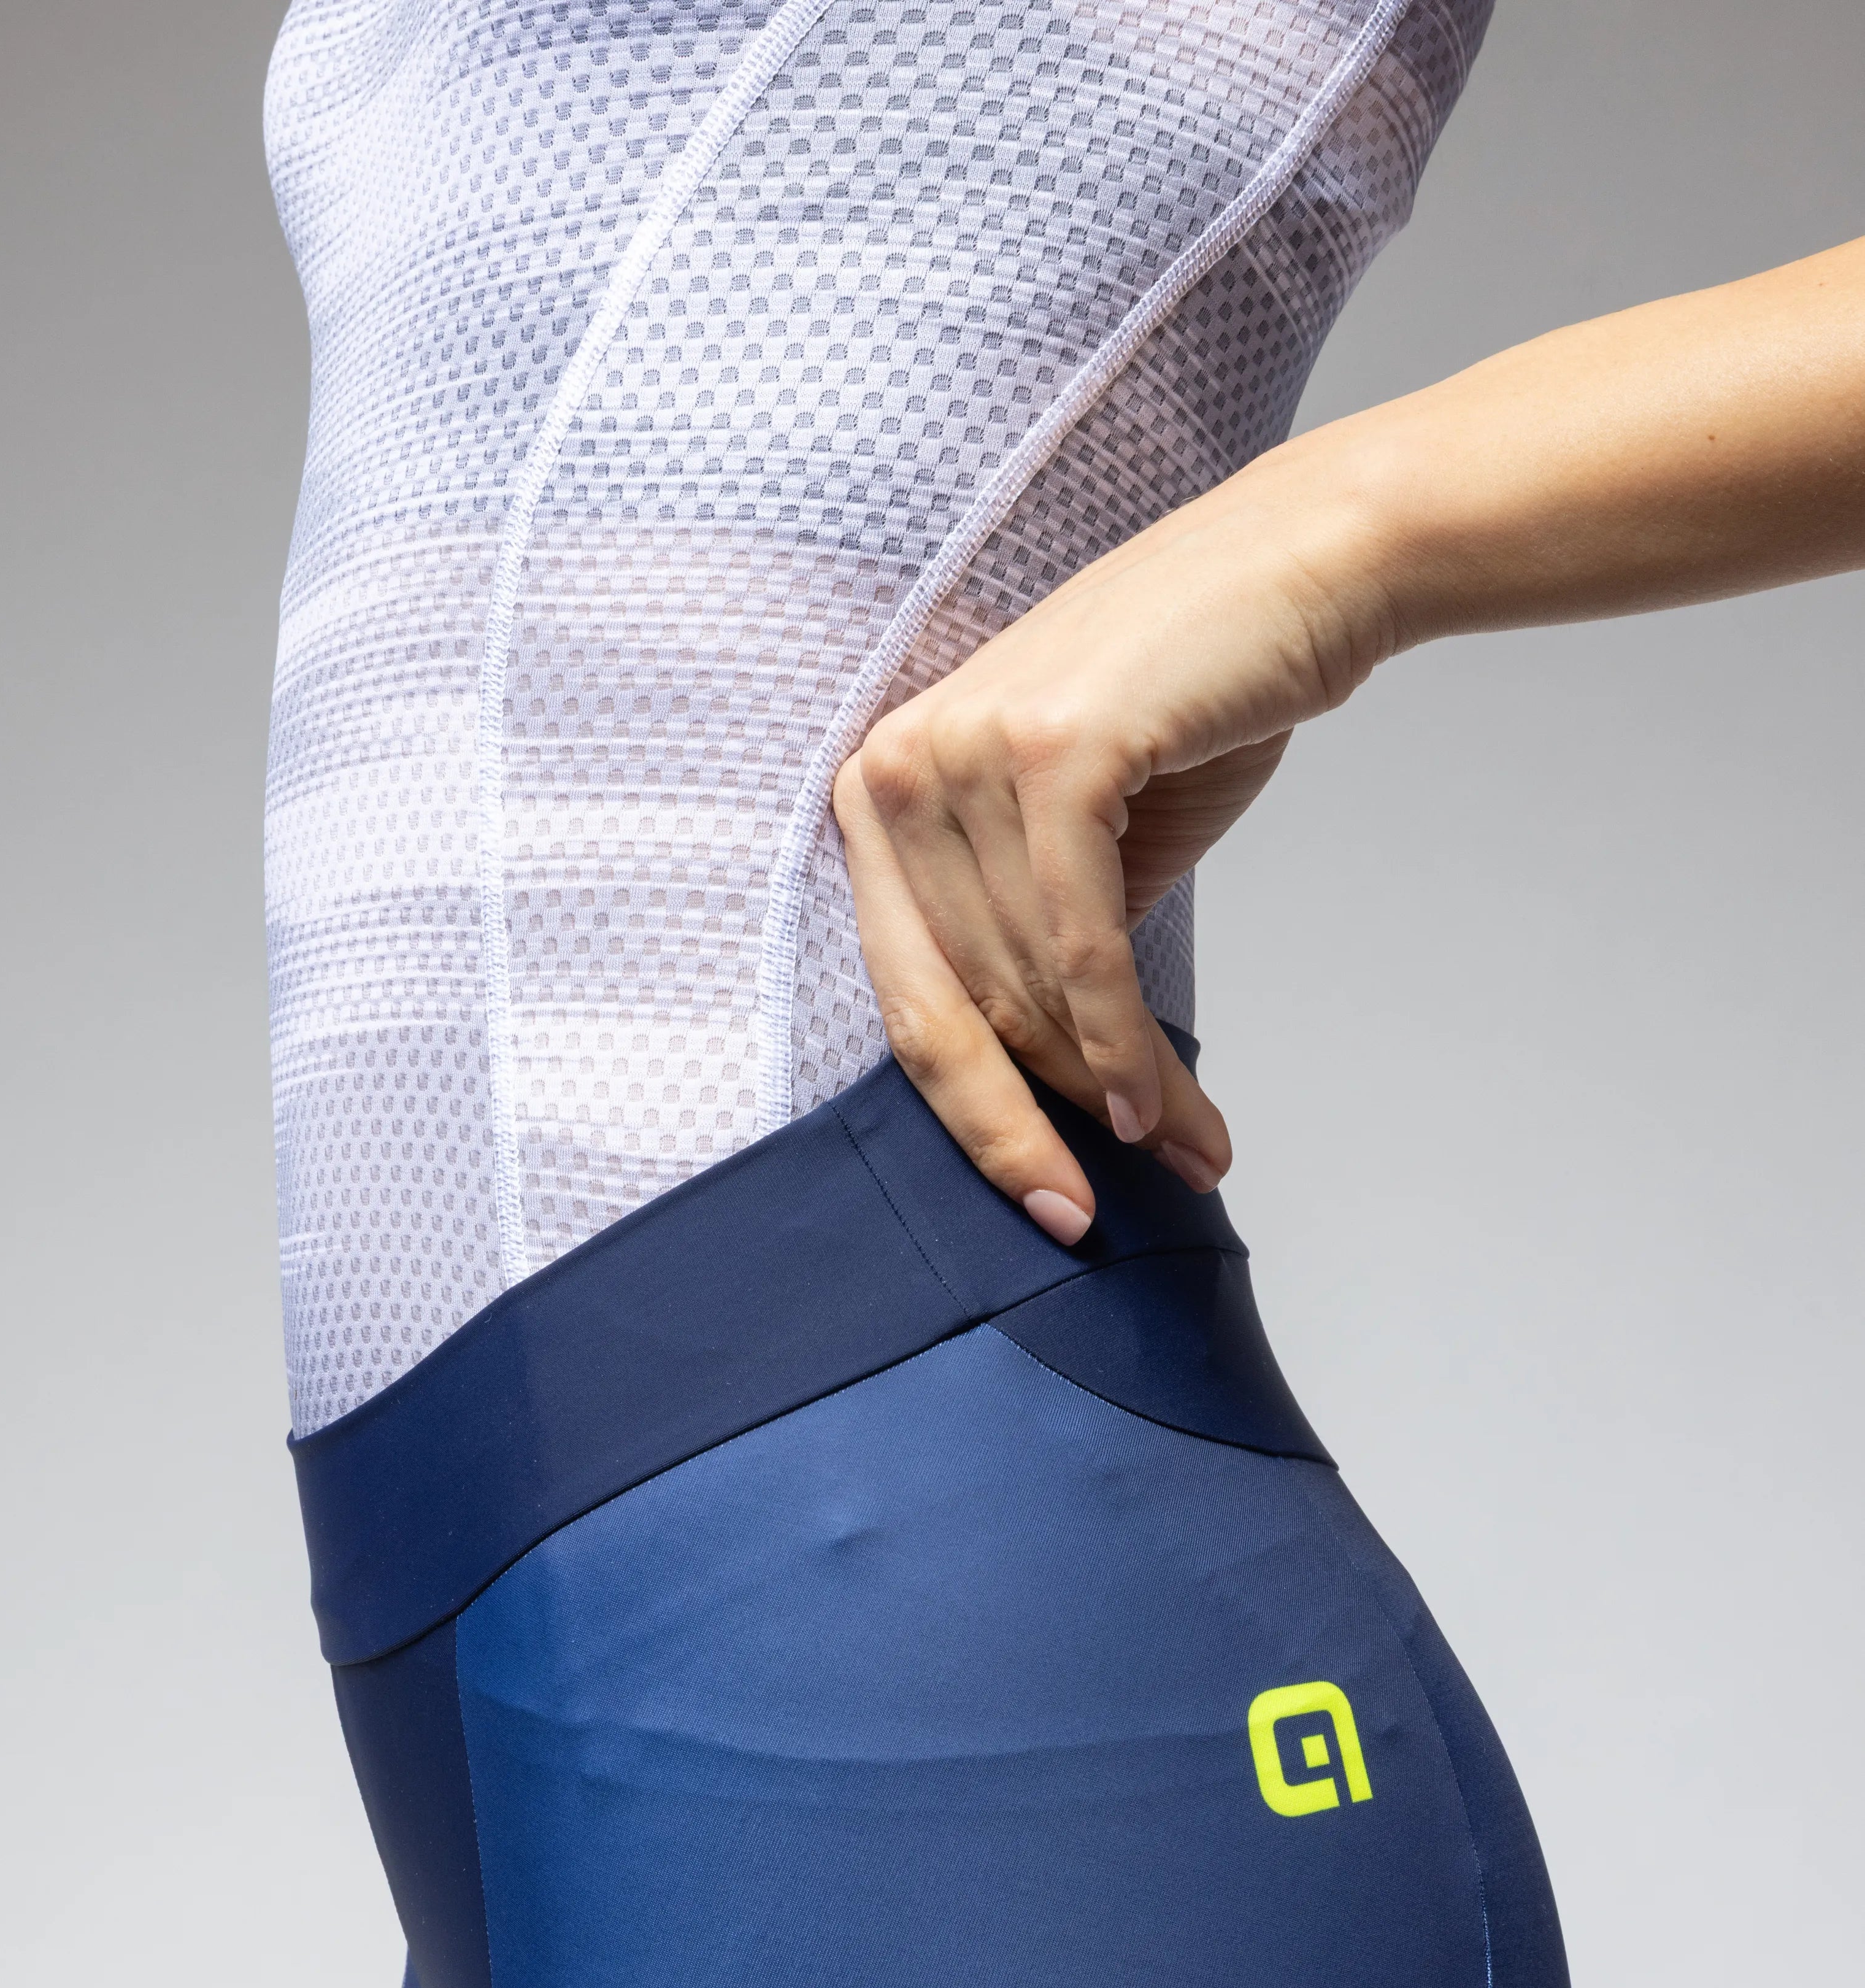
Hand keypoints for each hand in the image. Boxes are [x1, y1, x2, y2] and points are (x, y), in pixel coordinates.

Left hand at [832, 458, 1392, 1240]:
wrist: (1303, 573)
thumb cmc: (1197, 707)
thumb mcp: (1089, 844)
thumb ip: (1040, 951)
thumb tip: (1052, 1094)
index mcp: (883, 791)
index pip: (910, 994)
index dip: (972, 1118)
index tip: (1040, 1204)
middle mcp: (899, 767)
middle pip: (961, 1010)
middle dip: (1034, 1129)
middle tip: (1096, 1214)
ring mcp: (965, 753)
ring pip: (1030, 992)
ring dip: (1113, 1096)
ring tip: (1185, 1152)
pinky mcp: (1053, 752)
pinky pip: (1080, 949)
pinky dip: (1119, 1044)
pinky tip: (1156, 1108)